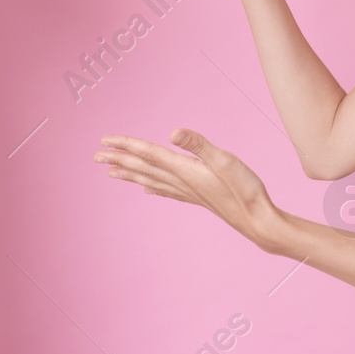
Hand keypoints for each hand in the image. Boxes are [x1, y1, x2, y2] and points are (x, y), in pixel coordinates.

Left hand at [95, 128, 284, 249]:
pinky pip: (167, 190)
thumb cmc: (245, 190)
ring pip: (151, 180)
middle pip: (143, 168)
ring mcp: (188, 192)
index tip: (104, 141)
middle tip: (96, 155)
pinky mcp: (198, 197)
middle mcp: (181, 182)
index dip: (126, 145)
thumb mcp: (225, 160)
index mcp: (184, 170)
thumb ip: (199, 145)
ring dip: (131, 174)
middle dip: (119, 160)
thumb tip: (173, 132)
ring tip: (112, 172)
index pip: (148, 153)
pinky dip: (153, 187)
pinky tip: (148, 190)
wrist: (258, 221)